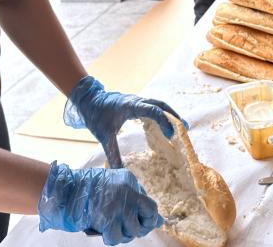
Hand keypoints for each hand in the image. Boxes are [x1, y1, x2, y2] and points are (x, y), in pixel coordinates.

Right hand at [38, 161, 161, 244]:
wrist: (66, 190)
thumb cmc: (90, 190)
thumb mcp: (115, 186)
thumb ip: (135, 200)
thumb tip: (158, 220)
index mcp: (129, 181)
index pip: (151, 206)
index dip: (149, 220)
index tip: (143, 224)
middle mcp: (127, 192)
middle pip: (146, 221)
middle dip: (138, 229)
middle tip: (126, 229)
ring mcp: (117, 205)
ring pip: (131, 232)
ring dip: (122, 234)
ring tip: (112, 228)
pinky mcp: (106, 218)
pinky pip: (115, 238)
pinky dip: (109, 237)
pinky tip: (103, 230)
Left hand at [64, 76, 184, 167]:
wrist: (88, 100)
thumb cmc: (95, 115)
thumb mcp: (104, 136)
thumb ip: (113, 154)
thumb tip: (119, 172)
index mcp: (131, 106)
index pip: (154, 110)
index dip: (164, 121)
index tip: (171, 134)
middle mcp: (137, 101)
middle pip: (161, 104)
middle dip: (173, 116)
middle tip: (184, 128)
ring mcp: (137, 101)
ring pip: (158, 104)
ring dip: (169, 114)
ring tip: (179, 126)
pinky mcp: (135, 103)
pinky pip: (153, 106)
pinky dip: (161, 114)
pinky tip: (163, 125)